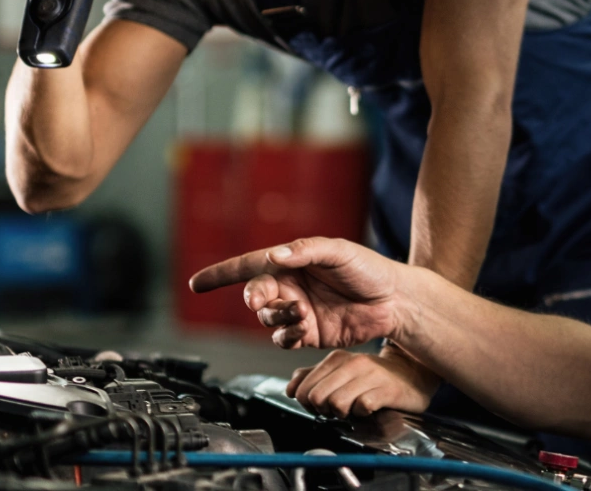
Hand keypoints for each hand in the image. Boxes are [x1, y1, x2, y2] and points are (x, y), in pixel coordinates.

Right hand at [188, 237, 414, 349]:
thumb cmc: (369, 269)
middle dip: (256, 299)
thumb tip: (276, 254)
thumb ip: (306, 251)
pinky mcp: (308, 334)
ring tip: (300, 314)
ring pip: (268, 320)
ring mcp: (298, 311)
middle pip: (255, 295)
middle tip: (264, 301)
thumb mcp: (338, 251)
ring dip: (277, 318)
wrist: (394, 301)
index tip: (196, 284)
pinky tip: (303, 330)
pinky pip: (283, 339)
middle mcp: (290, 286)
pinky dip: (287, 336)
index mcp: (290, 262)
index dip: (219, 275)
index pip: (247, 267)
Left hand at [286, 349, 440, 417]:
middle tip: (337, 409)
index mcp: (336, 359)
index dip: (308, 404)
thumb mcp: (341, 372)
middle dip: (323, 410)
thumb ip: (313, 378)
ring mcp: (370, 376)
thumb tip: (290, 389)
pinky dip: (362, 414)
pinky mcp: (387, 390)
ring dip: (342, 413)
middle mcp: (352, 363)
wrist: (413, 373)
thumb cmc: (374, 377)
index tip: (321, 405)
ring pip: (336, 403)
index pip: (303, 389)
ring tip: (353, 408)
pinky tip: (369, 408)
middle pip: (316, 397)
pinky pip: (362, 407)